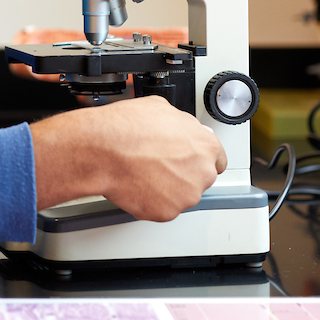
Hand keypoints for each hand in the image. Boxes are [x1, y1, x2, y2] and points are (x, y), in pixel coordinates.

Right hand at [31, 95, 226, 220]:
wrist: (102, 150)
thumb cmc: (125, 128)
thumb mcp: (159, 108)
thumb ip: (181, 123)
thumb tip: (181, 126)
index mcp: (205, 145)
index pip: (217, 158)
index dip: (199, 157)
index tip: (188, 159)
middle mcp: (202, 172)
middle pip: (199, 177)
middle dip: (182, 173)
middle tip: (158, 164)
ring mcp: (186, 195)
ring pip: (180, 194)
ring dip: (166, 188)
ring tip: (143, 172)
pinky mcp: (167, 212)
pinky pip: (162, 208)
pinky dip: (151, 200)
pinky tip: (137, 184)